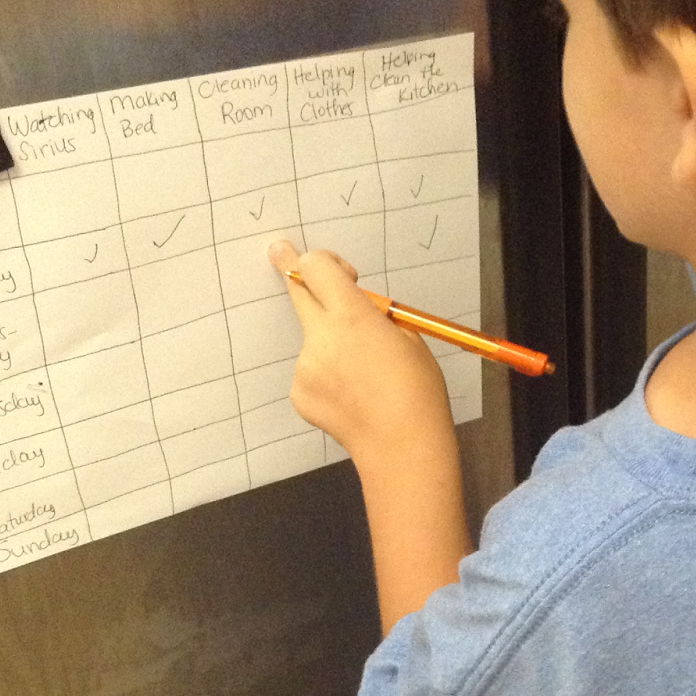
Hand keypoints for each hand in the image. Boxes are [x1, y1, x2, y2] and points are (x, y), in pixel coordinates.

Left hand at [268, 240, 470, 628]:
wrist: (402, 445)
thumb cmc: (417, 391)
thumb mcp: (409, 338)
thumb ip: (377, 317)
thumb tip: (359, 308)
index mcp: (353, 316)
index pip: (319, 267)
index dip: (326, 263)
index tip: (338, 270)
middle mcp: (320, 336)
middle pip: (297, 291)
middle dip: (289, 268)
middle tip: (279, 250)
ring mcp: (305, 367)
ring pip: (313, 340)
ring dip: (330, 345)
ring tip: (364, 378)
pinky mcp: (298, 392)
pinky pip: (311, 372)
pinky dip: (327, 377)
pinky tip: (352, 397)